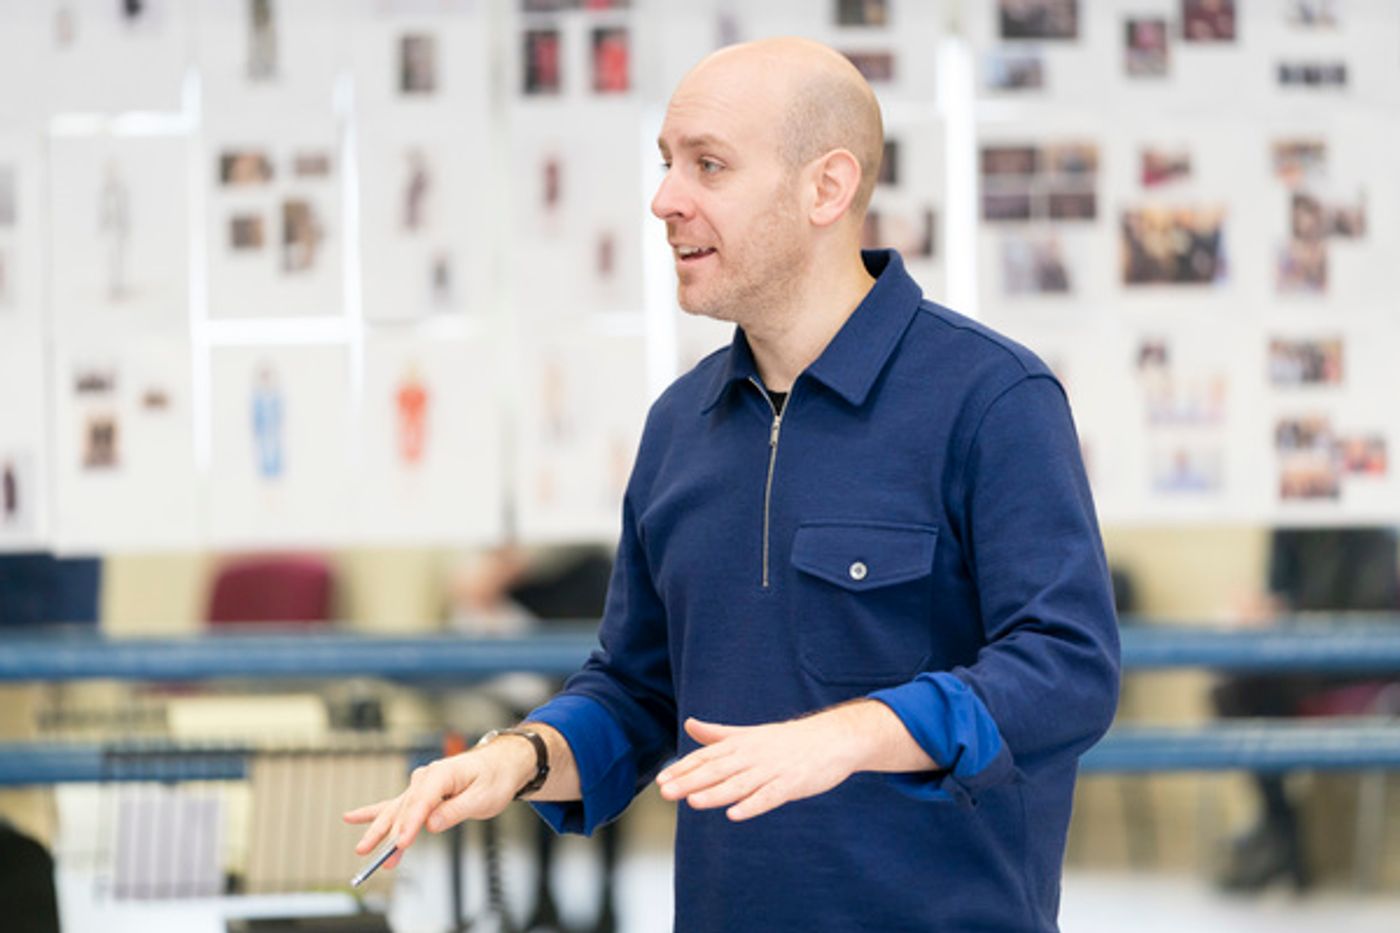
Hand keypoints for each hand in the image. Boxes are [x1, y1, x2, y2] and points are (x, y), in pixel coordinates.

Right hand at [342, 738, 535, 869]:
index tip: (401, 843)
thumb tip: (432, 824)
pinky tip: (351, 817)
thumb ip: (456, 810)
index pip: (422, 802)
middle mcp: (426, 777)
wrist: (499, 764)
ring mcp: (421, 785)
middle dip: (389, 833)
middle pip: (404, 808)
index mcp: (442, 773)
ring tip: (362, 849)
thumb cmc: (494, 778)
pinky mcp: (420, 795)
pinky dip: (374, 812)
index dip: (410, 824)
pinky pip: (394, 805)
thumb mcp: (484, 797)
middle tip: (377, 856)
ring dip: (380, 831)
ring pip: (396, 811)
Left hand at [655, 714, 864, 821]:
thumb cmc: (788, 740)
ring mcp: (772, 770)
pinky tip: (735, 815)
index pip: (707, 757)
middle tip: (666, 792)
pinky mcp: (791, 784)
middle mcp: (752, 755)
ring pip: (739, 784)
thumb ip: (718, 734)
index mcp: (741, 744)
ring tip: (693, 802)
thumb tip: (689, 724)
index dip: (683, 768)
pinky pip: (769, 796)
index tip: (661, 779)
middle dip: (691, 781)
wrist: (832, 738)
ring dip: (716, 794)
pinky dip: (752, 805)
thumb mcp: (749, 734)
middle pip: (718, 770)